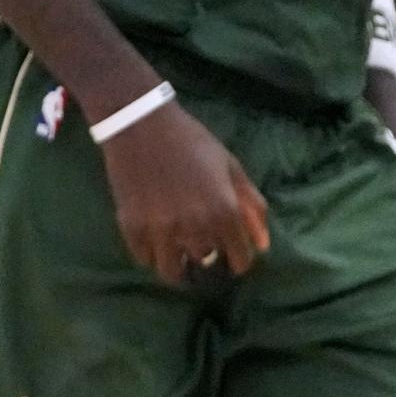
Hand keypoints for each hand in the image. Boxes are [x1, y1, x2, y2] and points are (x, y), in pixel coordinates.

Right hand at [101, 99, 269, 284]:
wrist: (142, 124)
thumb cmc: (191, 141)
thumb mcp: (229, 165)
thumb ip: (251, 205)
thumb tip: (263, 245)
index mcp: (223, 212)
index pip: (240, 260)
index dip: (239, 257)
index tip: (231, 251)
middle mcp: (195, 229)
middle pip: (206, 262)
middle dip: (207, 252)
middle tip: (200, 236)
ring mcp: (162, 232)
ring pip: (172, 272)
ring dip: (178, 261)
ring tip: (176, 245)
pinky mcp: (132, 230)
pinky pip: (145, 260)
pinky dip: (151, 252)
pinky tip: (154, 232)